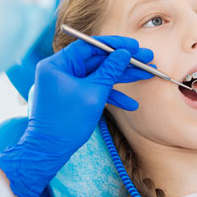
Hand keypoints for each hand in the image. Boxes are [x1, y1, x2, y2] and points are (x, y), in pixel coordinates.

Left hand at [0, 36, 153, 196]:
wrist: (50, 150)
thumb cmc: (67, 122)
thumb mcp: (94, 93)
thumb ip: (110, 70)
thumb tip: (124, 53)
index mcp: (58, 64)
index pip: (90, 45)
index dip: (115, 45)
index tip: (135, 46)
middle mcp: (61, 70)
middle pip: (98, 59)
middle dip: (123, 61)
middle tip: (146, 59)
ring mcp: (68, 83)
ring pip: (100, 74)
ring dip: (122, 77)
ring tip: (146, 75)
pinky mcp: (74, 95)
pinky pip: (95, 89)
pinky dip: (112, 95)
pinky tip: (131, 104)